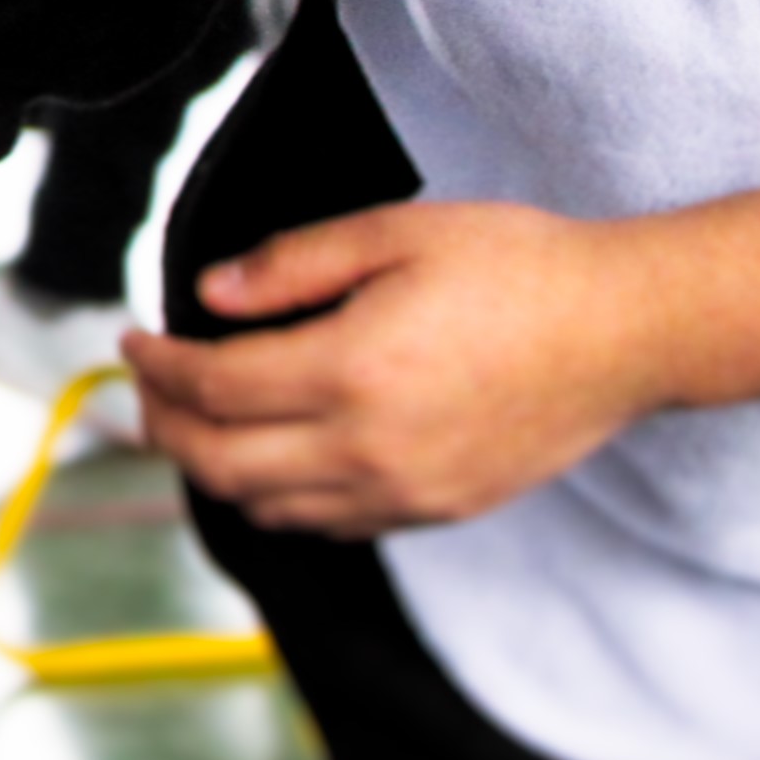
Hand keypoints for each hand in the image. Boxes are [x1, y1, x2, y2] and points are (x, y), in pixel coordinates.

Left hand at [127, 200, 666, 535]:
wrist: (627, 332)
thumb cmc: (517, 267)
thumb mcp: (395, 234)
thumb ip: (290, 265)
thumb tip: (208, 296)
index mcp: (352, 372)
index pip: (212, 389)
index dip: (156, 365)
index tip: (133, 339)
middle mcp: (370, 449)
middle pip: (220, 464)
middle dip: (164, 427)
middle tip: (147, 387)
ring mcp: (406, 493)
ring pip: (267, 508)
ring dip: (214, 469)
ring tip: (197, 420)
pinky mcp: (438, 512)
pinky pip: (328, 524)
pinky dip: (278, 498)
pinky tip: (273, 453)